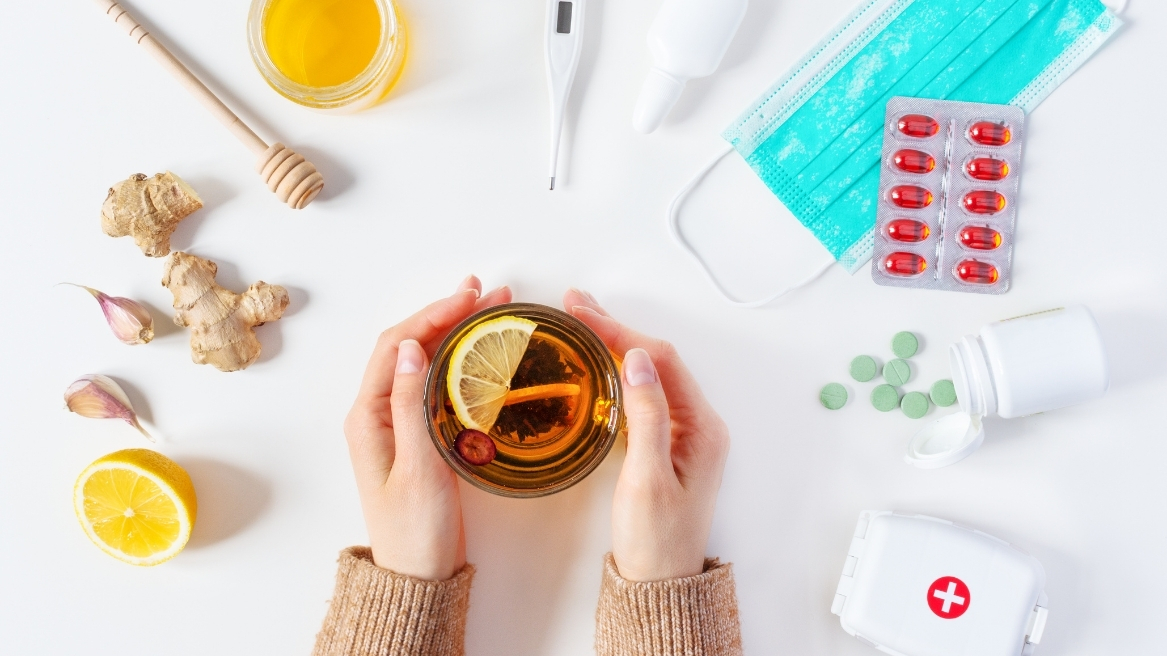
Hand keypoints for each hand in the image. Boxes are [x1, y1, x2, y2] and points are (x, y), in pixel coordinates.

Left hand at [344, 276, 511, 579]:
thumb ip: (412, 406)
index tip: (469, 297)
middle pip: (411, 346)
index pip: (398, 346)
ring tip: (490, 311)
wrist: (418, 576)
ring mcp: (397, 423)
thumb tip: (416, 348)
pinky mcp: (418, 436)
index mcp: (368, 415)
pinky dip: (459, 361)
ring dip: (455, 332)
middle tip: (489, 294)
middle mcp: (377, 413)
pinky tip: (481, 353)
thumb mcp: (418, 467)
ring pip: (425, 362)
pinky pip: (436, 385)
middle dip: (448, 314)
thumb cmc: (415, 530)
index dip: (433, 314)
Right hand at [564, 290, 730, 581]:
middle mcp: (698, 424)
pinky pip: (644, 395)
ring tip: (581, 320)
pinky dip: (616, 372)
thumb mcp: (646, 478)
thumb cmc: (655, 539)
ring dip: (616, 344)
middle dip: (616, 328)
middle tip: (575, 303)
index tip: (583, 313)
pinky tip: (596, 363)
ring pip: (649, 374)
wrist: (660, 583)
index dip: (620, 331)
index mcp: (702, 427)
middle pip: (657, 360)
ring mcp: (684, 433)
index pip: (660, 360)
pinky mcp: (667, 444)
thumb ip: (646, 416)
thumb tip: (638, 359)